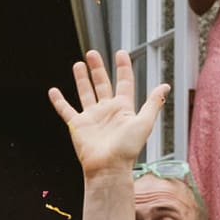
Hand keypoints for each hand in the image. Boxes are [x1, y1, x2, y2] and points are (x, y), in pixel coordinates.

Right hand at [46, 49, 169, 178]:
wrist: (108, 167)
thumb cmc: (128, 148)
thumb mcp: (144, 122)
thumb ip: (153, 103)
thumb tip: (165, 85)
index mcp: (123, 108)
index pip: (124, 82)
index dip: (123, 67)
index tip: (121, 53)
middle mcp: (107, 110)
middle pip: (102, 84)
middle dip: (97, 68)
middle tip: (92, 54)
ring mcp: (91, 117)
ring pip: (85, 93)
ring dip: (81, 79)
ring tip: (78, 64)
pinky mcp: (77, 125)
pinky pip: (66, 110)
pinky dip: (59, 101)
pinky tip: (53, 91)